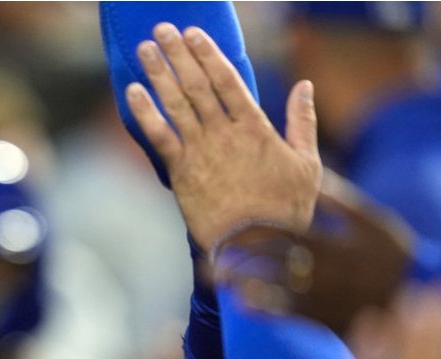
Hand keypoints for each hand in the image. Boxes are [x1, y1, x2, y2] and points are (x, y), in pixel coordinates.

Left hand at [125, 23, 321, 250]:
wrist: (256, 247)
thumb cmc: (286, 210)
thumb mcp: (308, 164)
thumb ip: (303, 122)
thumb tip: (306, 86)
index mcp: (255, 127)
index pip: (227, 79)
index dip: (208, 53)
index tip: (194, 34)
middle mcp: (224, 133)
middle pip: (197, 84)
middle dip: (178, 54)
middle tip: (161, 29)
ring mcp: (200, 152)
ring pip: (175, 104)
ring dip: (158, 73)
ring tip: (144, 49)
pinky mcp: (182, 173)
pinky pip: (159, 137)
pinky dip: (145, 113)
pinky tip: (132, 92)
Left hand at [211, 170, 415, 334]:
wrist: (414, 299)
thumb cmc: (393, 255)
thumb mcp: (374, 223)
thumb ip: (341, 202)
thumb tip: (313, 175)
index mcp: (333, 245)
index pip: (283, 234)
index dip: (254, 231)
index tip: (231, 227)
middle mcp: (322, 273)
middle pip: (271, 263)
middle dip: (240, 257)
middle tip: (212, 253)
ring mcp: (321, 299)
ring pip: (273, 291)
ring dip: (242, 283)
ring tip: (216, 279)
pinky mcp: (322, 321)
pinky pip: (286, 318)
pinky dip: (262, 310)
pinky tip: (240, 304)